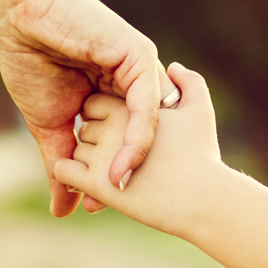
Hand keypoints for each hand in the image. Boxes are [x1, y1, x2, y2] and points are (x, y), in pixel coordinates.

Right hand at [0, 0, 175, 216]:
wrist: (15, 14)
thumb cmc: (28, 61)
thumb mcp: (48, 127)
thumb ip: (62, 167)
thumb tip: (62, 211)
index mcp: (115, 95)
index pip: (125, 143)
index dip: (114, 173)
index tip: (98, 206)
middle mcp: (133, 82)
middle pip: (143, 136)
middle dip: (129, 172)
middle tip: (111, 206)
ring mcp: (140, 68)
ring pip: (149, 125)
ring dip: (136, 160)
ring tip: (119, 191)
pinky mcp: (140, 56)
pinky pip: (147, 105)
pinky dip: (138, 138)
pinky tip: (123, 165)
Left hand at [55, 63, 223, 236]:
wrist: (204, 200)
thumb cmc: (202, 157)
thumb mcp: (200, 111)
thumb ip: (190, 82)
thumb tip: (173, 67)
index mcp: (131, 104)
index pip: (97, 105)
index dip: (108, 120)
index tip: (122, 135)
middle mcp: (112, 125)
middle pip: (86, 128)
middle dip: (95, 140)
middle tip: (117, 158)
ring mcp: (102, 154)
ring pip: (76, 152)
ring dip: (85, 164)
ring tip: (111, 177)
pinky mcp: (96, 183)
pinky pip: (63, 171)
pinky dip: (69, 178)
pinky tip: (85, 186)